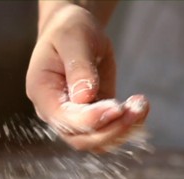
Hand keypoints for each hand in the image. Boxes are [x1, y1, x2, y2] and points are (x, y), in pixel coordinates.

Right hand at [26, 2, 148, 152]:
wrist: (74, 32)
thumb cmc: (69, 31)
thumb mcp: (73, 39)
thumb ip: (78, 68)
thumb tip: (85, 97)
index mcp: (42, 93)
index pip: (64, 119)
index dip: (91, 119)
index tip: (117, 107)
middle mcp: (55, 113)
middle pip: (81, 139)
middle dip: (112, 129)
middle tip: (137, 108)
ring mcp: (74, 120)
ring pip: (98, 142)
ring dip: (124, 130)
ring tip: (141, 105)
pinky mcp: (93, 118)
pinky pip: (109, 133)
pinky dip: (128, 127)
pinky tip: (140, 107)